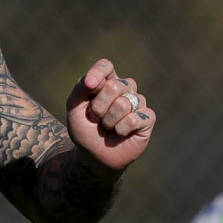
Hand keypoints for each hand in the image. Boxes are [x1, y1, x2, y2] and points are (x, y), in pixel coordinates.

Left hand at [64, 58, 154, 172]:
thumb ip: (80, 88)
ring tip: (107, 128)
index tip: (90, 86)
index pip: (106, 66)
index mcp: (107, 81)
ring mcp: (138, 102)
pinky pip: (133, 119)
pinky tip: (120, 133)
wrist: (94, 156)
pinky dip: (120, 129)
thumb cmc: (85, 130)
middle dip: (98, 107)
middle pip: (114, 86)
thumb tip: (95, 80)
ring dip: (108, 121)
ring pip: (123, 104)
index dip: (98, 73)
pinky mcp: (147, 118)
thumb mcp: (74, 108)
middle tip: (96, 119)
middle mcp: (125, 88)